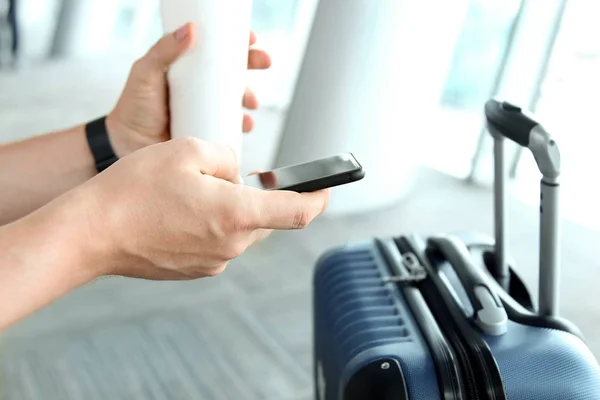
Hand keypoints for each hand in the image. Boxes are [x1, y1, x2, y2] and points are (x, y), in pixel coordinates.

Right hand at [67, 138, 328, 279]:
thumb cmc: (134, 190)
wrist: (92, 233)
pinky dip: (210, 224)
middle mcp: (231, 245)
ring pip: (239, 229)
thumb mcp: (187, 151)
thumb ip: (227, 158)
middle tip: (222, 177)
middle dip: (256, 196)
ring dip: (229, 209)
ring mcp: (213, 261)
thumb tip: (238, 173)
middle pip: (264, 218)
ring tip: (189, 193)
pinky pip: (217, 241)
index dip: (316, 199)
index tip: (325, 191)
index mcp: (237, 214)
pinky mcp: (195, 269)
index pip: (296, 212)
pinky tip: (179, 212)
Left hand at [106, 23, 271, 156]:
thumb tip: (190, 30)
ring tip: (250, 102)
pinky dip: (243, 124)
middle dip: (253, 64)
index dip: (236, 43)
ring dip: (250, 97)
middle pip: (233, 71)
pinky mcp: (209, 131)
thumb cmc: (133, 109)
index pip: (215, 50)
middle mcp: (199, 88)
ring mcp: (205, 109)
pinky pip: (233, 126)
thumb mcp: (146, 73)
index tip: (250, 39)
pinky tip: (245, 124)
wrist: (126, 146)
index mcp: (186, 69)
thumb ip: (163, 51)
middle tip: (264, 62)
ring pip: (237, 99)